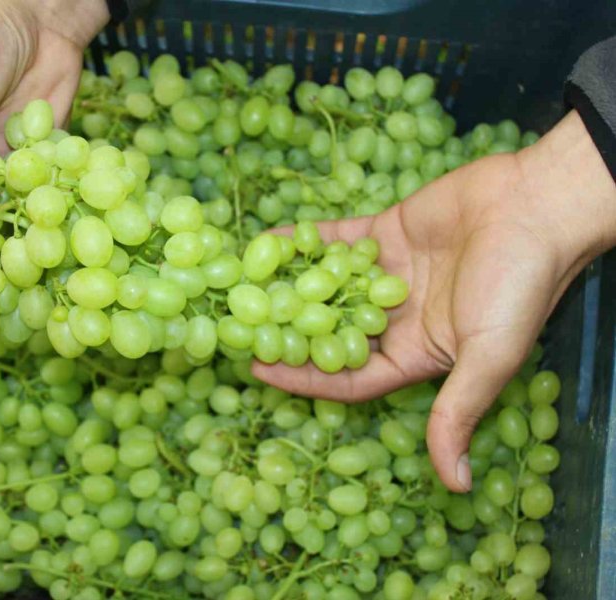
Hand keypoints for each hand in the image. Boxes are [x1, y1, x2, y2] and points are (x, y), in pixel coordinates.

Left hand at [254, 110, 615, 491]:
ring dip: (288, 284)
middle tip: (235, 328)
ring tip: (241, 281)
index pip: (346, 377)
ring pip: (326, 285)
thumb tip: (455, 485)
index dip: (302, 379)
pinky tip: (272, 237)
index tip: (256, 373)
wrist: (539, 205)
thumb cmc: (521, 286)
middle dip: (284, 332)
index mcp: (416, 355)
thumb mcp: (488, 358)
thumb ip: (458, 414)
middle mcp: (396, 318)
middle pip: (328, 332)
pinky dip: (309, 240)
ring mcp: (389, 275)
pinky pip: (339, 239)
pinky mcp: (389, 232)